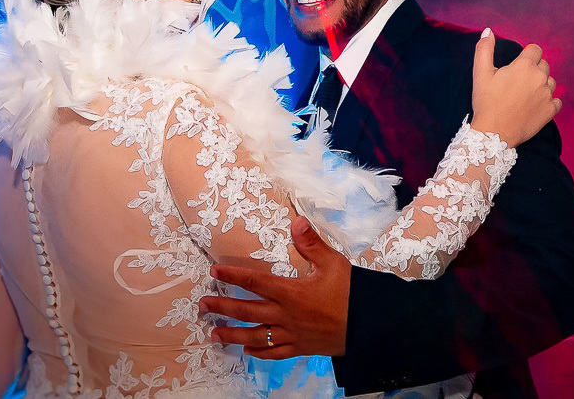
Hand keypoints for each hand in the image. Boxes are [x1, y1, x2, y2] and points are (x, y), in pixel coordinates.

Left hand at [199, 217, 349, 358]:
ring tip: (214, 334)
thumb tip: (297, 221)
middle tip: (202, 305)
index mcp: (291, 293)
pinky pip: (275, 353)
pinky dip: (260, 353)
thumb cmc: (352, 293)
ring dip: (232, 335)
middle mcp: (286, 316)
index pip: (254, 282)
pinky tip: (248, 352)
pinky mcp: (301, 349)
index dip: (232, 276)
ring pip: (255, 337)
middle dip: (222, 308)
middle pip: (247, 311)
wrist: (371, 326)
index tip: (214, 272)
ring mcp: (292, 335)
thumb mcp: (333, 263)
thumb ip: (312, 244)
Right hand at [470, 28, 561, 146]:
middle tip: (517, 82)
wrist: (494, 133)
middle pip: (543, 65)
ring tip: (526, 94)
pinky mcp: (551, 111)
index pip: (535, 50)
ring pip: (551, 81)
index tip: (517, 65)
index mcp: (524, 66)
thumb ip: (484, 49)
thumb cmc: (486, 102)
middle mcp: (540, 77)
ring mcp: (548, 95)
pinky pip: (557, 101)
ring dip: (542, 84)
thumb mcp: (480, 74)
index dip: (526, 55)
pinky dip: (549, 101)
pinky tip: (536, 105)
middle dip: (533, 69)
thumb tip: (489, 31)